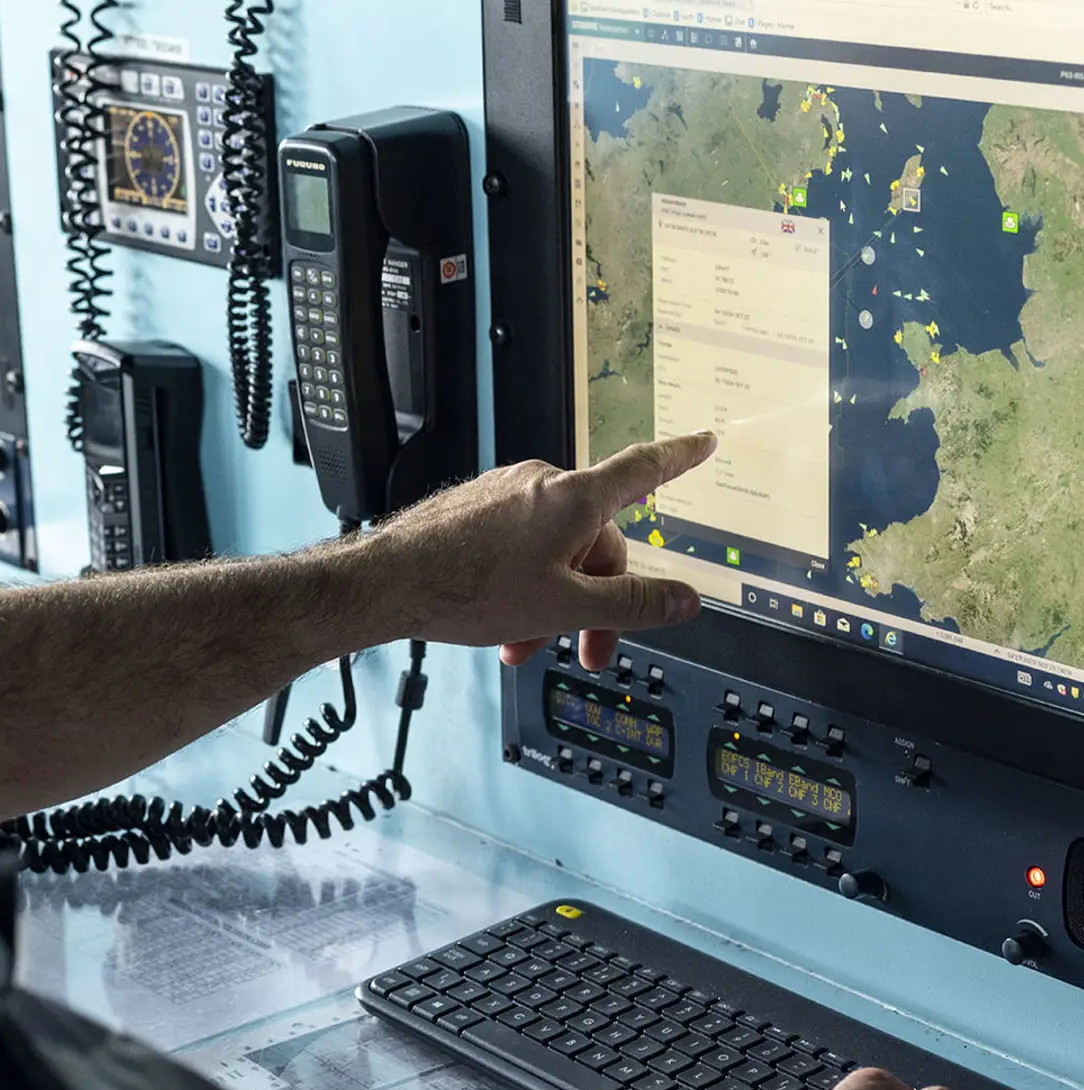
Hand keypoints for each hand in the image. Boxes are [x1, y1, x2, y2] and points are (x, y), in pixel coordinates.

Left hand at [358, 433, 715, 666]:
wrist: (387, 583)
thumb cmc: (463, 588)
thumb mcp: (565, 607)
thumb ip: (632, 603)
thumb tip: (683, 600)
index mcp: (574, 499)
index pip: (644, 470)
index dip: (680, 457)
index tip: (702, 441)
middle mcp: (541, 485)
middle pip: (596, 540)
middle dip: (595, 599)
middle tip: (588, 648)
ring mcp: (505, 494)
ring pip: (554, 550)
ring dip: (552, 600)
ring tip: (526, 643)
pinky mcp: (476, 509)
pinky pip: (519, 546)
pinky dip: (521, 584)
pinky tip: (502, 621)